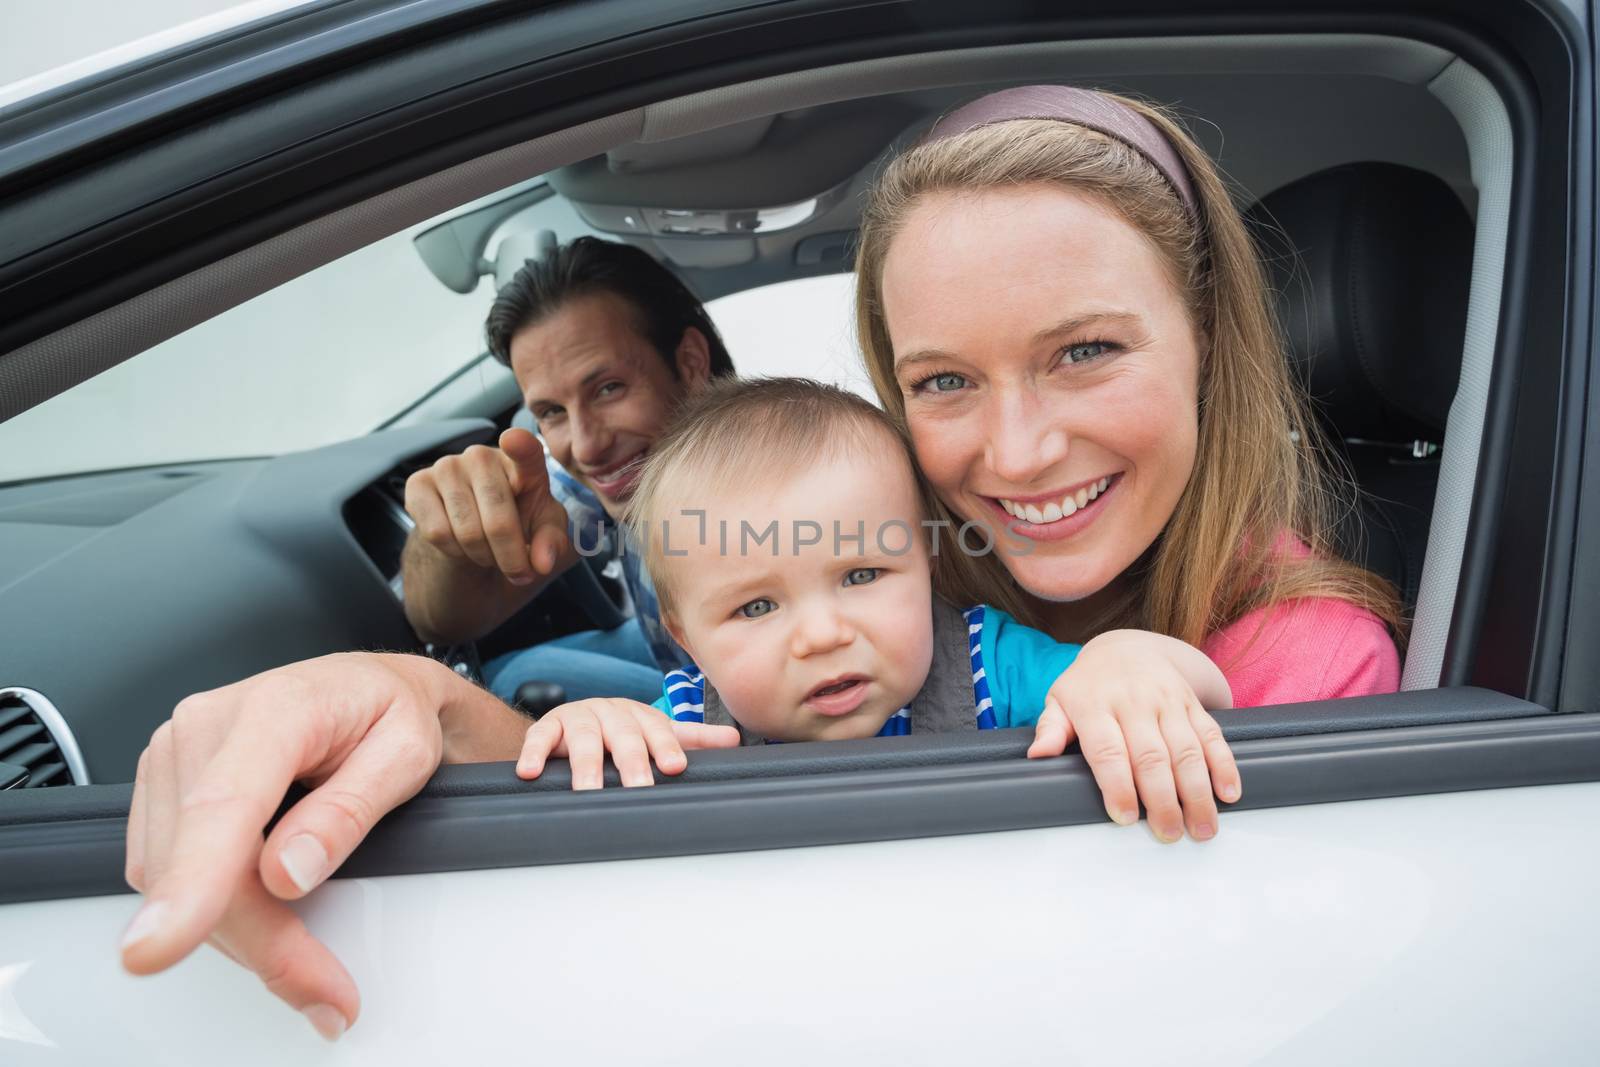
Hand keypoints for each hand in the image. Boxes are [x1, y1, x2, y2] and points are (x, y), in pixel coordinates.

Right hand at [121, 652, 474, 1040]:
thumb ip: (350, 809)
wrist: (373, 688)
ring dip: (237, 935)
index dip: (192, 884)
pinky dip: (216, 912)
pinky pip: (170, 871)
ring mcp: (176, 755)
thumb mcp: (405, 752)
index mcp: (275, 708)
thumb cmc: (389, 711)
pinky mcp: (164, 788)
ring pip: (175, 878)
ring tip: (309, 963)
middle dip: (258, 940)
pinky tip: (269, 920)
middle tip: (322, 990)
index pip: (220, 806)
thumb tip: (290, 869)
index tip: (164, 946)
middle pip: (200, 860)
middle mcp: (207, 726)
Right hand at [404, 427, 571, 585]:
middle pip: (499, 521)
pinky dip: (453, 552)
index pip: (525, 451)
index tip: (514, 440)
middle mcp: (483, 456)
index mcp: (522, 462)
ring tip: (488, 552)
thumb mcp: (543, 532)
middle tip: (516, 570)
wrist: (473, 534)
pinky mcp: (417, 483)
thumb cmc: (516, 523)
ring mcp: (447, 466)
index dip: (520, 446)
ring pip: (467, 532)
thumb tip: (542, 563)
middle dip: (510, 558)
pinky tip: (460, 544)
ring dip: (482, 556)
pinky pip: (437, 533)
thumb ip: (552, 543)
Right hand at [517, 698, 740, 788]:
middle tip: (638, 787)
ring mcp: (577, 718)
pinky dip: (533, 755)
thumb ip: (692, 739)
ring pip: (583, 739)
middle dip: (630, 761)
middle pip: (622, 736)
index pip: (657, 731)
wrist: (570, 726)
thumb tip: (735, 740)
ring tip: (587, 790)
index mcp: (639, 715)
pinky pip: (538, 738)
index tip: (675, 768)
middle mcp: (610, 712)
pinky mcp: (546, 728)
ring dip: (585, 765)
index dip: (665, 748)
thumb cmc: (620, 734)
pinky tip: (530, 772)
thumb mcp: (655, 734)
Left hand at [1027, 631, 1240, 842]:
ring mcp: (1169, 701)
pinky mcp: (1193, 704)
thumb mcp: (1059, 701)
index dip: (1117, 785)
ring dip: (1197, 792)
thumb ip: (1050, 729)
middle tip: (1169, 833)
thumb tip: (1037, 755)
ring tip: (1202, 828)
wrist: (1126, 647)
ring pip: (1187, 749)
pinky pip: (1213, 735)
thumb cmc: (1087, 687)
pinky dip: (1224, 765)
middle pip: (1152, 755)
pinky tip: (1228, 793)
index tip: (1124, 817)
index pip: (1108, 750)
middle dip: (1162, 799)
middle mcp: (1135, 702)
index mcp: (1096, 705)